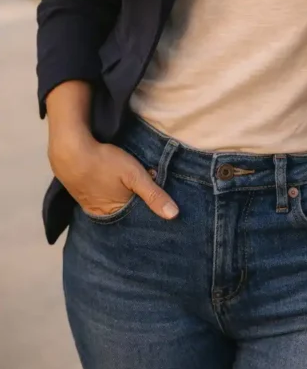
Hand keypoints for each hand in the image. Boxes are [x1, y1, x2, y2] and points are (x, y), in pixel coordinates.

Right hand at [48, 132, 178, 220]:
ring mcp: (90, 205)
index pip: (138, 217)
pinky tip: (114, 184)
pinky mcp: (82, 193)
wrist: (70, 151)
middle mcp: (102, 214)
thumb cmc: (105, 163)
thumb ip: (154, 194)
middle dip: (137, 203)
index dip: (149, 208)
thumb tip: (174, 216)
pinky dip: (110, 193)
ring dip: (123, 197)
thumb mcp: (134, 175)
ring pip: (113, 204)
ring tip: (131, 187)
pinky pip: (101, 197)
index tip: (160, 201)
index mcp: (116, 213)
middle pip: (125, 211)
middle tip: (147, 189)